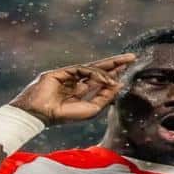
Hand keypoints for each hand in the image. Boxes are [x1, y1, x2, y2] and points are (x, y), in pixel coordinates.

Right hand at [8, 53, 135, 124]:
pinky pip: (82, 69)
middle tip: (132, 57)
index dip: (113, 76)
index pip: (98, 80)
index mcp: (78, 91)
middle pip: (97, 69)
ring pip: (91, 67)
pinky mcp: (60, 71)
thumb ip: (104, 97)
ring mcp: (66, 75)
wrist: (41, 115)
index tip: (127, 72)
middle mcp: (73, 81)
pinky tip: (107, 79)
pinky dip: (95, 74)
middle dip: (115, 63)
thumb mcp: (91, 109)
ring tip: (122, 70)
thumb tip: (119, 84)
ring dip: (108, 68)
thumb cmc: (63, 116)